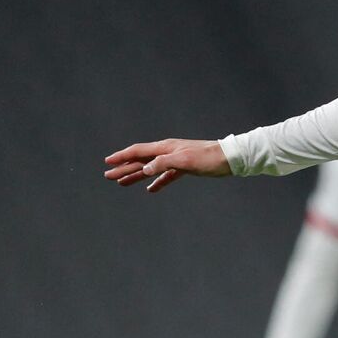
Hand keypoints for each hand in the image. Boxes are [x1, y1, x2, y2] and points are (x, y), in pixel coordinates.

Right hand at [104, 138, 229, 192]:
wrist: (230, 158)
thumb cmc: (209, 158)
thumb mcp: (184, 161)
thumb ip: (163, 163)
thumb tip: (144, 168)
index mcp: (165, 148)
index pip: (138, 151)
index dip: (122, 156)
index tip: (107, 162)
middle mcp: (167, 152)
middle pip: (141, 161)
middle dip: (124, 168)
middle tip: (108, 176)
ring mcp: (176, 160)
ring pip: (151, 169)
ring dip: (136, 175)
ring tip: (122, 183)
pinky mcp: (185, 168)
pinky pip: (166, 176)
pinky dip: (157, 182)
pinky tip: (151, 189)